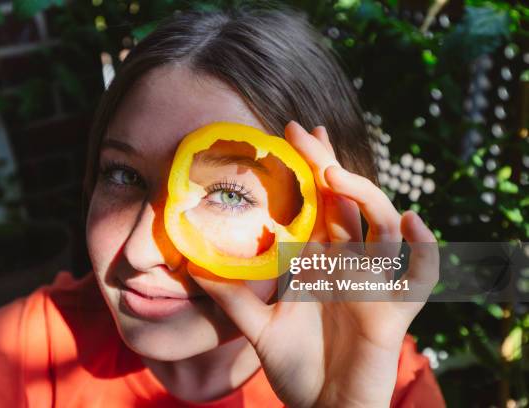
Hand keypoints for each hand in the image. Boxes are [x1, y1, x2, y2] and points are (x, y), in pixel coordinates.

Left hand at [188, 121, 438, 406]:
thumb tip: (192, 268)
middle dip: (329, 165)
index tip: (290, 135)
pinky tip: (412, 223)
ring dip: (366, 197)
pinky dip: (424, 250)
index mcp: (319, 262)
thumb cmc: (298, 368)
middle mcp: (348, 264)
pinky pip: (421, 274)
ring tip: (335, 177)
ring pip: (384, 226)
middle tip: (306, 132)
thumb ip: (233, 299)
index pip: (317, 205)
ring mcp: (374, 283)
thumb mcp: (260, 329)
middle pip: (346, 203)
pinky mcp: (395, 311)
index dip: (308, 170)